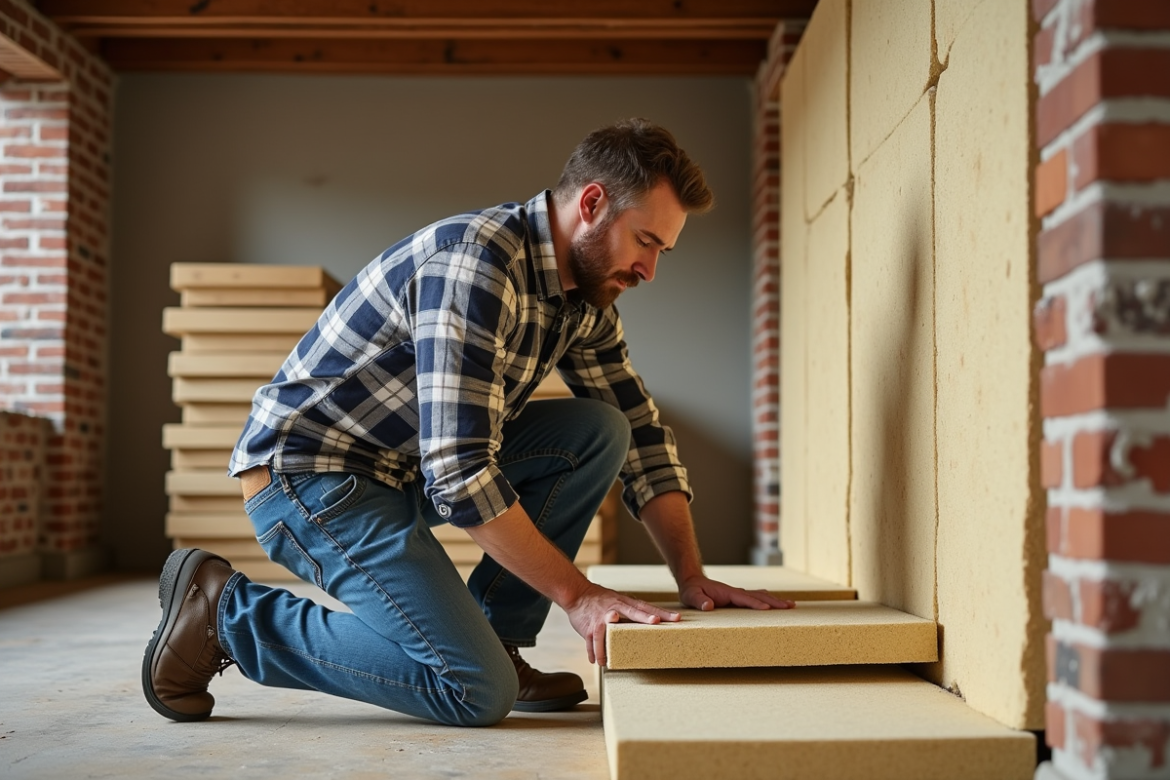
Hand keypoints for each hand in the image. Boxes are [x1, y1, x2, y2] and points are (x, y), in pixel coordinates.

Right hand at [564, 583, 680, 665]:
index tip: (676, 618)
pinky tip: (596, 661)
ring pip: (606, 632)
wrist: (576, 593)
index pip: (645, 607)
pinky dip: (594, 652)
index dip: (661, 612)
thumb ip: (631, 611)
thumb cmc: (600, 600)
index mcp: (623, 602)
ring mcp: (601, 618)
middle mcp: (614, 608)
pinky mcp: (589, 627)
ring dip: (607, 647)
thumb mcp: (617, 601)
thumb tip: (650, 621)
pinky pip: (591, 641)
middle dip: (644, 617)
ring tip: (609, 661)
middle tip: (655, 622)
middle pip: (632, 612)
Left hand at [679, 576, 796, 611]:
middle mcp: (736, 592)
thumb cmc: (691, 591)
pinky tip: (776, 603)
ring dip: (775, 600)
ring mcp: (738, 594)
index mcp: (727, 593)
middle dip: (774, 601)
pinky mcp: (738, 598)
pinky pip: (756, 598)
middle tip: (790, 606)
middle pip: (759, 596)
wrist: (692, 582)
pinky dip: (768, 600)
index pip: (744, 598)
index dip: (756, 603)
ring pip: (760, 596)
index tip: (768, 608)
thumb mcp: (691, 596)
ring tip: (791, 605)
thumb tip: (709, 606)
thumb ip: (699, 600)